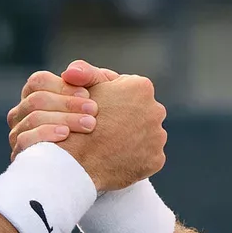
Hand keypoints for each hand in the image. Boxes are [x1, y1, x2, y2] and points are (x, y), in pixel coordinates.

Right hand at [7, 59, 119, 157]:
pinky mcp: (21, 155)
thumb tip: (70, 72)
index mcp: (36, 94)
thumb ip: (89, 76)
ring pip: (33, 119)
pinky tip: (65, 135)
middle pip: (36, 100)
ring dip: (63, 119)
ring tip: (89, 124)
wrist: (106, 157)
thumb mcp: (101, 92)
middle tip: (94, 111)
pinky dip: (45, 134)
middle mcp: (22, 113)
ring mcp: (18, 134)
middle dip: (67, 104)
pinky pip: (25, 140)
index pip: (38, 82)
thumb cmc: (101, 118)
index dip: (62, 86)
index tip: (88, 94)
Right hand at [59, 74, 166, 191]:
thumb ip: (84, 72)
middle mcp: (156, 110)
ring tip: (108, 145)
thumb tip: (74, 70)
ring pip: (145, 135)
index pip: (128, 90)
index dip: (111, 99)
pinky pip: (146, 156)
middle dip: (126, 118)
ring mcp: (158, 137)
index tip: (98, 109)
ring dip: (132, 138)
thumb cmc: (74, 121)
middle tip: (103, 128)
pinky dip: (134, 158)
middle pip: (140, 112)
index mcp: (141, 87)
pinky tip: (116, 159)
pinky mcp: (156, 160)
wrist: (76, 162)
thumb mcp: (76, 87)